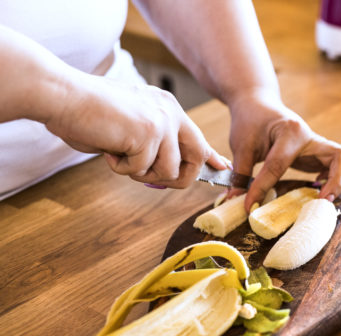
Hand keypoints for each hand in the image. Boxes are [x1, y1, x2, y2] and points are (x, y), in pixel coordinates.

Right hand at [45, 74, 229, 187]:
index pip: (198, 138)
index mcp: (168, 108)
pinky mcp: (148, 133)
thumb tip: (169, 171)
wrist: (61, 95)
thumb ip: (152, 144)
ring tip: (119, 154)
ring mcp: (162, 122)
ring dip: (141, 174)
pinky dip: (120, 168)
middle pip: (196, 158)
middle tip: (148, 176)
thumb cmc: (88, 114)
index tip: (222, 168)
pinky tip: (108, 148)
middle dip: (178, 178)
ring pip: (168, 171)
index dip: (210, 157)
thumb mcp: (130, 128)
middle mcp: (171, 112)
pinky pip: (141, 170)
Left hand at [228, 91, 340, 210]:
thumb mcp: (241, 146)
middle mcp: (310, 136)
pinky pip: (340, 164)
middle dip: (336, 182)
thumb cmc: (249, 122)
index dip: (263, 188)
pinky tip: (320, 188)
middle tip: (322, 201)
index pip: (279, 165)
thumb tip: (235, 200)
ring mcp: (318, 143)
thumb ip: (241, 173)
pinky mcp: (319, 151)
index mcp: (290, 132)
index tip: (250, 206)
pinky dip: (338, 178)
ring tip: (324, 199)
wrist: (258, 103)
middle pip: (340, 158)